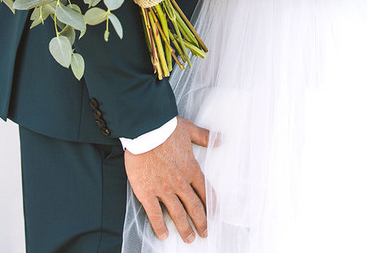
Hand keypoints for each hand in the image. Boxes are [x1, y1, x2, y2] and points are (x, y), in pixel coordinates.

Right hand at [125, 117, 208, 242]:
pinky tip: (163, 235)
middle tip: (204, 233)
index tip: (215, 215)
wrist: (145, 129)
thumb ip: (204, 137)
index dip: (211, 205)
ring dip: (184, 229)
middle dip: (201, 222)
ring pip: (177, 214)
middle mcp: (180, 182)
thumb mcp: (189, 130)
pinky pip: (154, 214)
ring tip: (189, 239)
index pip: (205, 191)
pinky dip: (159, 227)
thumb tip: (221, 139)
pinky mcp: (147, 192)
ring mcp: (163, 189)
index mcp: (191, 168)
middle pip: (194, 207)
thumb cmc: (165, 128)